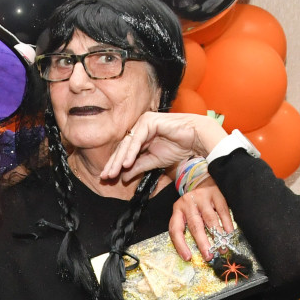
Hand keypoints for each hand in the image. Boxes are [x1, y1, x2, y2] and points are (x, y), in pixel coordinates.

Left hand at [100, 112, 227, 182]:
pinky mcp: (148, 121)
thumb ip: (138, 168)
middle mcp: (139, 128)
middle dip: (113, 164)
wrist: (195, 139)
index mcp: (140, 136)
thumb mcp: (153, 162)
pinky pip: (137, 139)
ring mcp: (143, 122)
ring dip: (119, 160)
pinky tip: (126, 163)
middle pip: (122, 148)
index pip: (124, 152)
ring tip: (113, 173)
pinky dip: (131, 152)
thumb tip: (123, 178)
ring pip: (128, 144)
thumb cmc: (178, 147)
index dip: (115, 165)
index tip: (107, 178)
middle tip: (105, 177)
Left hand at [169, 178, 233, 260]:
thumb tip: (194, 252)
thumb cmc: (194, 203)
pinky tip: (229, 233)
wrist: (203, 179)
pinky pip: (222, 211)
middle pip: (195, 226)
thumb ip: (187, 227)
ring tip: (222, 248)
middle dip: (202, 242)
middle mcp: (188, 203)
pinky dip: (226, 223)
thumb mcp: (185, 212)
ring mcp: (202, 198)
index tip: (188, 257)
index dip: (180, 245)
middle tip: (209, 256)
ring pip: (210, 219)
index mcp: (178, 210)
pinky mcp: (216, 194)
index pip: (175, 229)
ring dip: (217, 235)